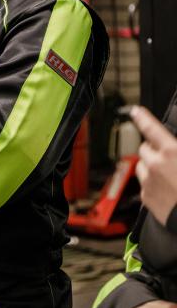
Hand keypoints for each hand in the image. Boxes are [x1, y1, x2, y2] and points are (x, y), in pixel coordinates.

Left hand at [131, 105, 176, 224]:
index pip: (151, 128)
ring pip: (142, 166)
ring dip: (150, 166)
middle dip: (153, 150)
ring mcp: (149, 181)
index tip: (135, 110)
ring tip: (167, 175)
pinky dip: (151, 183)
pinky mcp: (146, 197)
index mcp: (171, 151)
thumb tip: (172, 147)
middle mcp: (156, 164)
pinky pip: (144, 184)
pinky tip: (166, 189)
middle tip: (168, 158)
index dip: (141, 117)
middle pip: (145, 148)